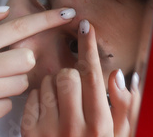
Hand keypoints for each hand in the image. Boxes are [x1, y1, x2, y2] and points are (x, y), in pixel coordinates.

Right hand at [0, 6, 75, 130]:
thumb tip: (5, 10)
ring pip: (21, 83)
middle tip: (2, 62)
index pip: (19, 27)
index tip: (68, 13)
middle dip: (21, 60)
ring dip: (10, 82)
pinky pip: (8, 105)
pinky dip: (0, 101)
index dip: (47, 19)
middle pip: (28, 59)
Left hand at [20, 21, 139, 136]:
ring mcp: (49, 129)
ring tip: (63, 102)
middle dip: (72, 75)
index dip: (88, 46)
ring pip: (47, 83)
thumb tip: (117, 76)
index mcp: (99, 124)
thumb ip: (123, 107)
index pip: (92, 73)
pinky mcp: (30, 132)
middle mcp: (74, 125)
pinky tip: (49, 110)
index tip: (86, 27)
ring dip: (54, 85)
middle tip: (76, 88)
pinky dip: (39, 98)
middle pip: (68, 74)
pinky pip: (32, 97)